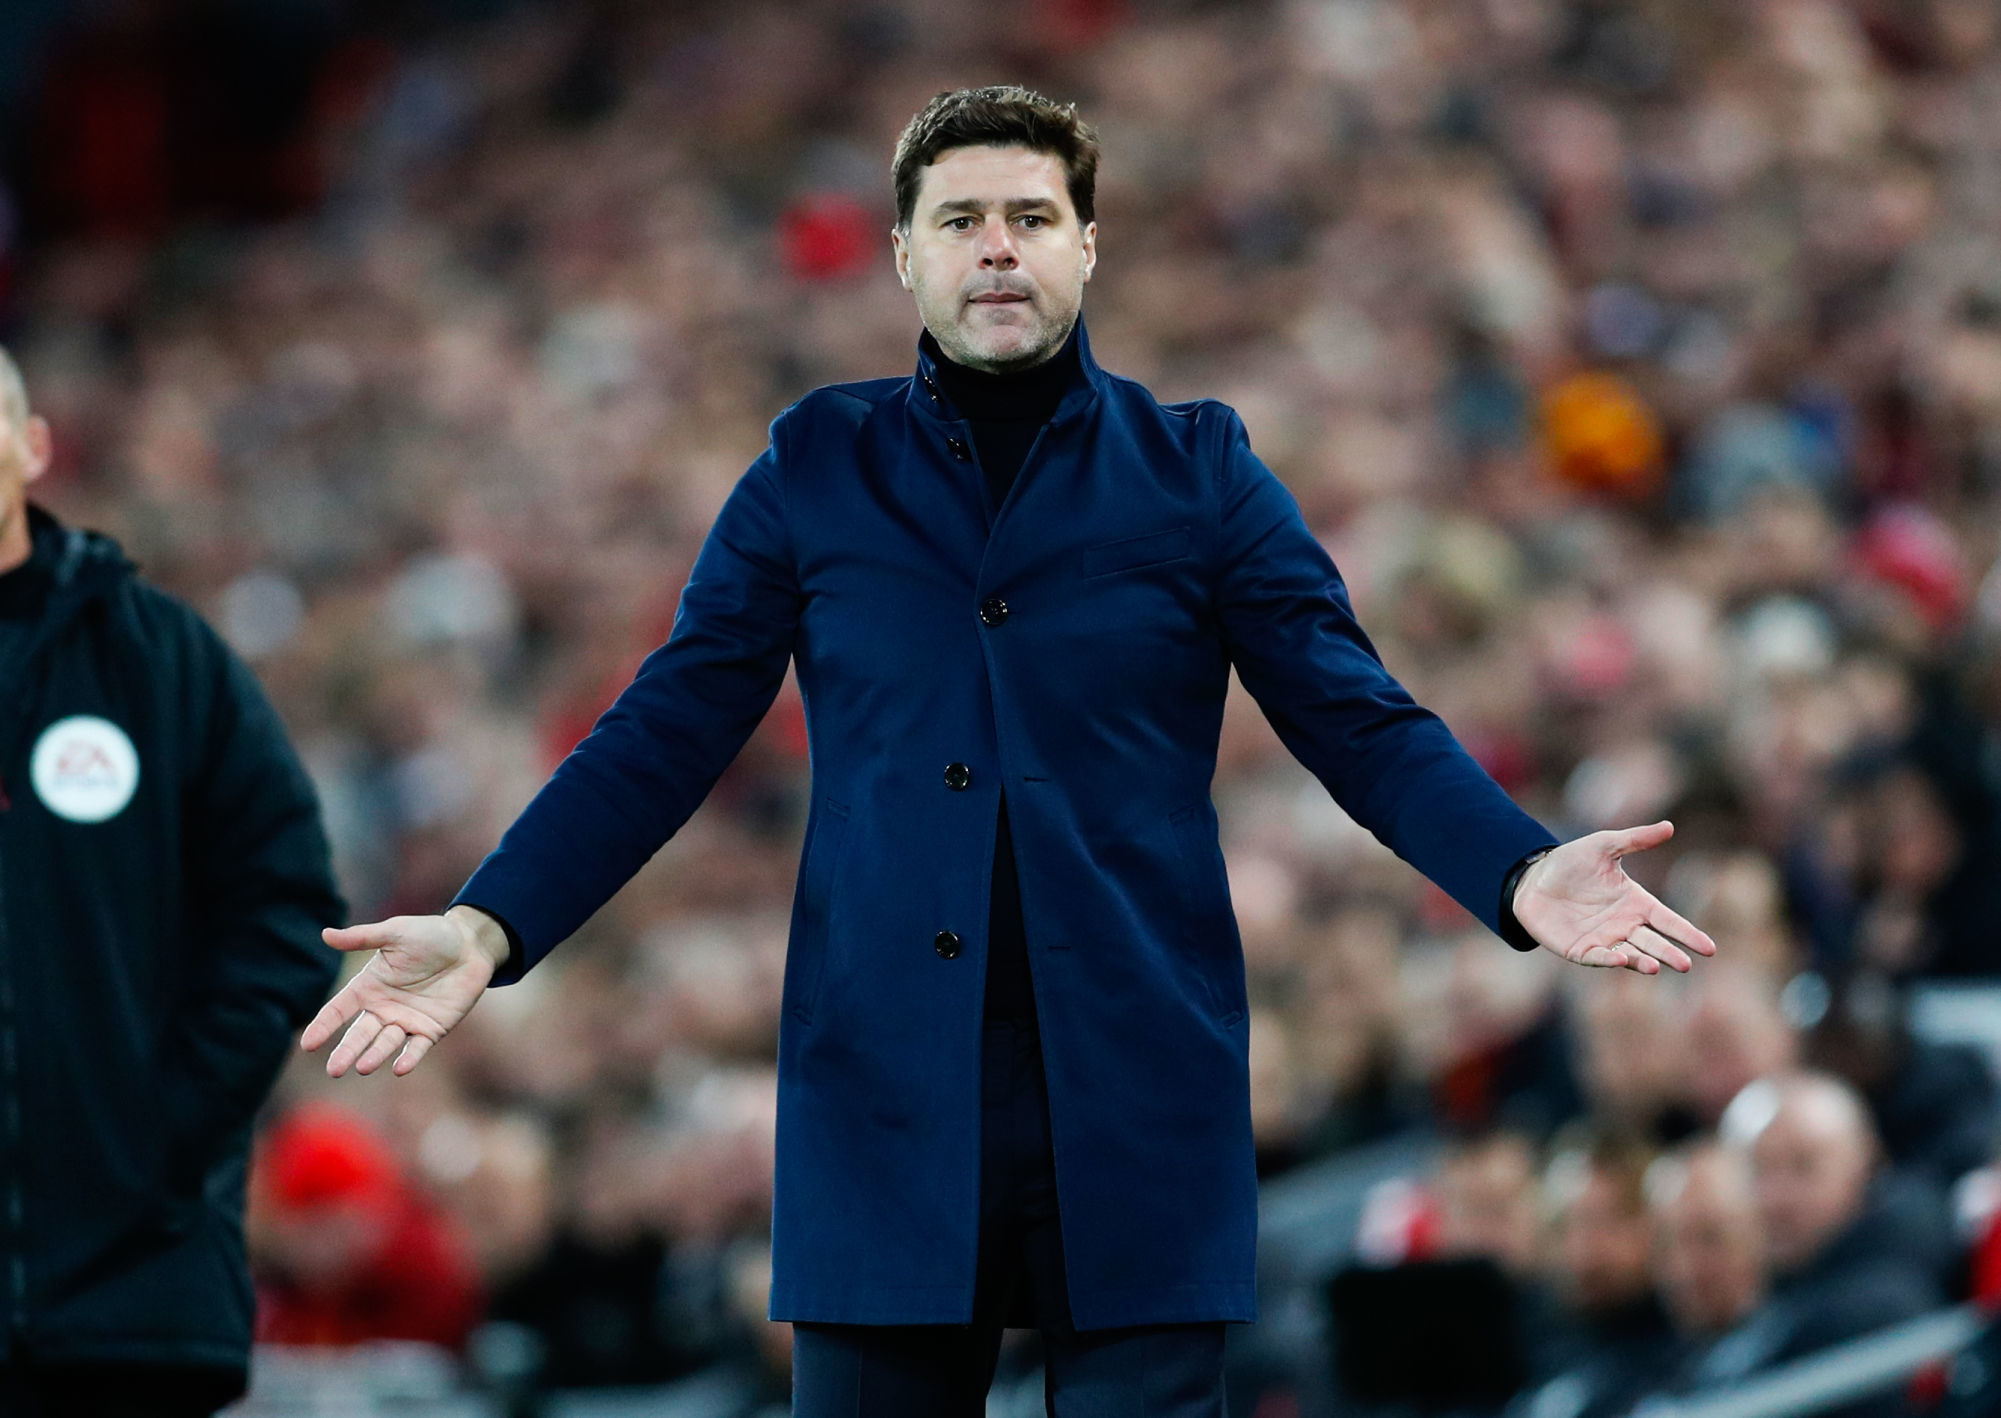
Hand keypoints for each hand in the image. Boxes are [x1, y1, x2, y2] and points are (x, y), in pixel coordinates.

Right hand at [300, 906, 511, 1076]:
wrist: (471, 945)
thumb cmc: (431, 935)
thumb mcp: (395, 933)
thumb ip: (362, 937)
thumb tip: (325, 934)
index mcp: (369, 986)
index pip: (338, 1010)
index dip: (323, 1026)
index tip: (308, 1044)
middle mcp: (383, 1008)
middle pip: (359, 1034)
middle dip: (347, 1051)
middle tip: (334, 1070)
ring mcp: (407, 1021)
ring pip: (386, 1043)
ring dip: (375, 1056)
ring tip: (363, 1067)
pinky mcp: (432, 1029)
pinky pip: (417, 1047)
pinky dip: (409, 1058)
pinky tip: (400, 1068)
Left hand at [1511, 821, 1716, 974]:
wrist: (1531, 878)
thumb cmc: (1570, 862)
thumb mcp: (1603, 845)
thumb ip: (1635, 839)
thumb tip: (1669, 826)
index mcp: (1635, 903)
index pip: (1667, 920)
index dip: (1687, 934)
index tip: (1709, 948)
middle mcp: (1623, 925)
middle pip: (1652, 942)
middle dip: (1669, 953)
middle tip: (1686, 964)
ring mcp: (1603, 940)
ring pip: (1629, 955)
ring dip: (1642, 961)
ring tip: (1656, 966)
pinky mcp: (1579, 950)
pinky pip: (1597, 957)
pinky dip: (1609, 960)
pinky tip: (1621, 960)